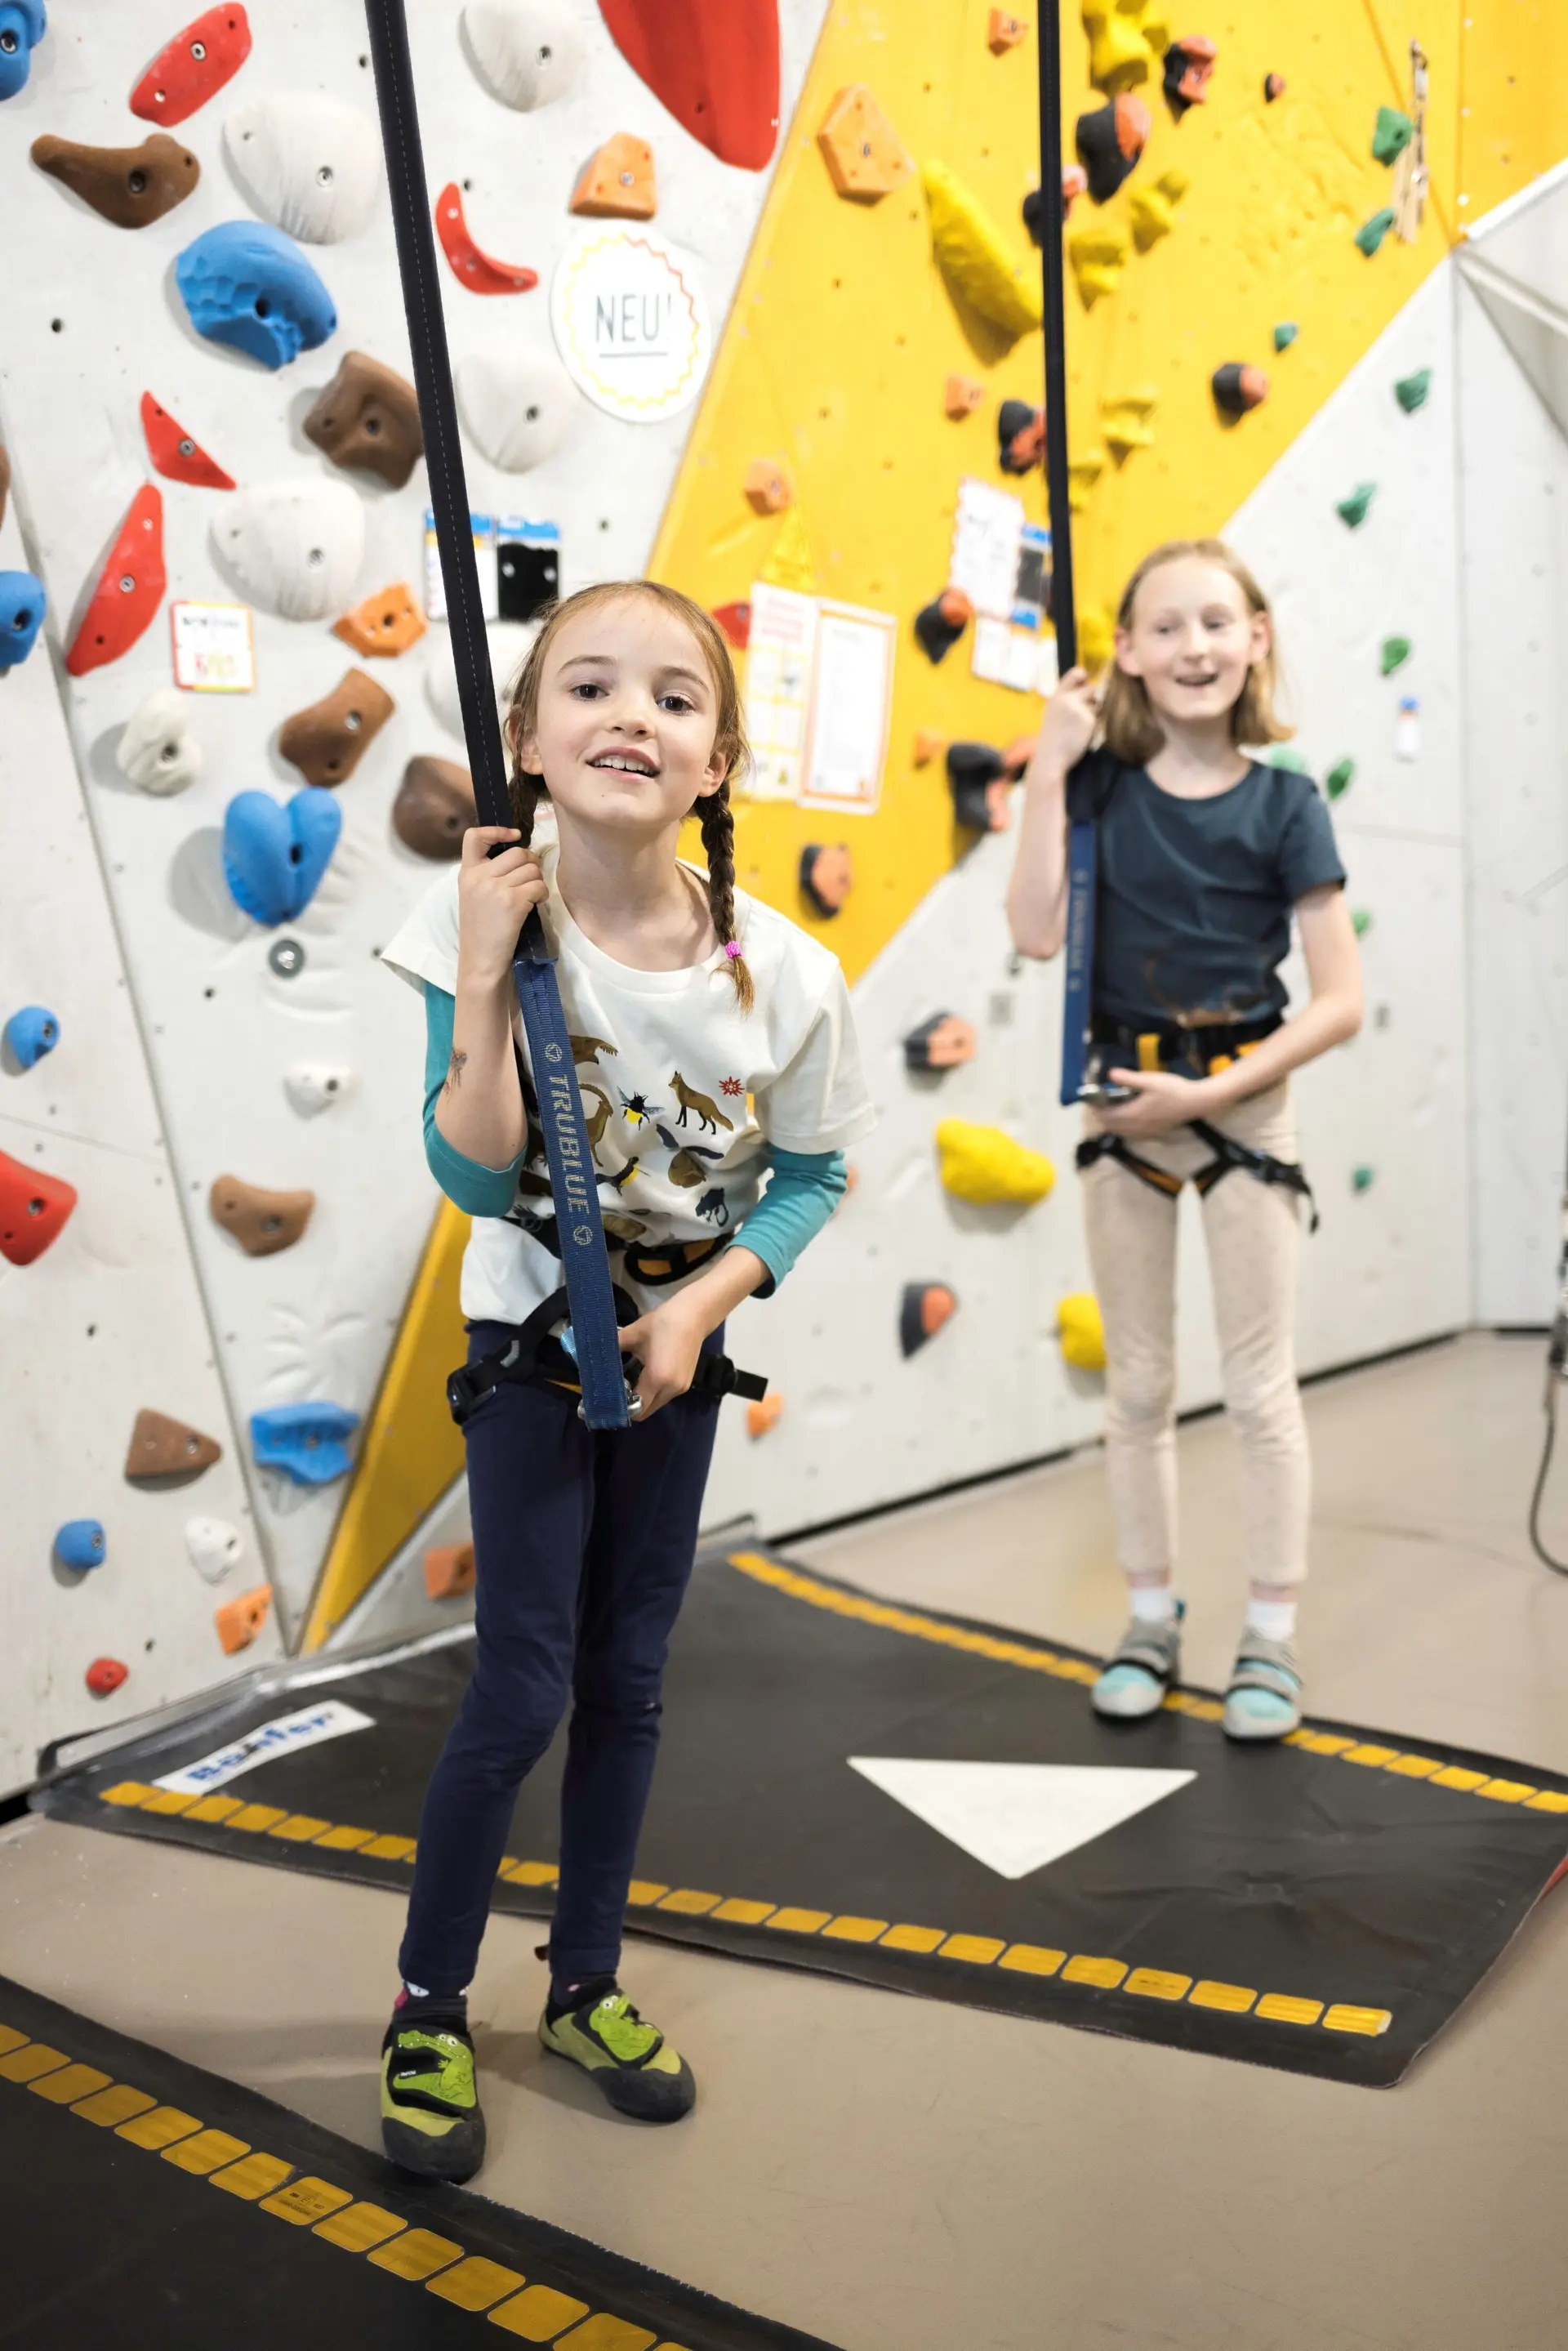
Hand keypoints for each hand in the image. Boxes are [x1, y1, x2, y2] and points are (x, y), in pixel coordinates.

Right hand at [456, 826, 546, 988]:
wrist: (481, 962)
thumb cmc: (482, 933)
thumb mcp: (474, 898)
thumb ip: (487, 875)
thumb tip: (520, 856)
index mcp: (466, 873)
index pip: (474, 836)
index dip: (497, 830)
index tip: (513, 836)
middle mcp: (479, 877)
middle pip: (517, 852)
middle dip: (531, 864)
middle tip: (530, 879)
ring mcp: (495, 888)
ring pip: (531, 869)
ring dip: (537, 881)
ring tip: (531, 897)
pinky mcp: (512, 902)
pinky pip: (538, 886)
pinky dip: (542, 895)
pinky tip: (534, 905)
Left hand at [618, 1293, 708, 1419]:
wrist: (694, 1315)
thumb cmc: (663, 1322)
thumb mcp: (633, 1334)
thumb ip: (612, 1347)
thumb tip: (592, 1354)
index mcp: (657, 1378)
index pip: (636, 1408)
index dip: (620, 1407)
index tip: (606, 1398)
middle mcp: (671, 1389)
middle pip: (646, 1411)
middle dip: (630, 1405)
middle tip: (615, 1389)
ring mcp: (681, 1388)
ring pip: (655, 1404)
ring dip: (642, 1398)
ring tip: (629, 1381)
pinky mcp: (686, 1383)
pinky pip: (664, 1396)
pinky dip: (652, 1392)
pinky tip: (644, 1375)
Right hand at [1026, 667, 1100, 784]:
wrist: (1050, 759)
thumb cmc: (1052, 739)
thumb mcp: (1053, 713)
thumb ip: (1067, 700)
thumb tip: (1088, 688)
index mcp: (1057, 696)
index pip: (1076, 673)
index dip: (1084, 677)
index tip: (1084, 685)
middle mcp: (1068, 699)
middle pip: (1091, 688)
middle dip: (1091, 699)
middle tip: (1084, 713)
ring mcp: (1079, 709)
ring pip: (1097, 703)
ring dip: (1094, 712)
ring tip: (1081, 727)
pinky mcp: (1090, 721)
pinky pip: (1099, 717)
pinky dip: (1095, 725)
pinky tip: (1084, 734)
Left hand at [1095, 1068, 1221, 1139]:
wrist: (1197, 1102)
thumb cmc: (1174, 1089)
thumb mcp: (1150, 1080)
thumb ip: (1128, 1078)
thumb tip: (1109, 1074)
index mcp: (1133, 1114)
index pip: (1105, 1116)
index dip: (1096, 1107)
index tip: (1093, 1096)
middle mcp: (1136, 1127)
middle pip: (1110, 1126)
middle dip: (1101, 1114)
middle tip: (1101, 1099)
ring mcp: (1145, 1132)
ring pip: (1120, 1131)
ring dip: (1112, 1121)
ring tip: (1113, 1106)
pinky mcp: (1153, 1133)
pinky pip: (1130, 1133)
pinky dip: (1122, 1126)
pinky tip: (1129, 1114)